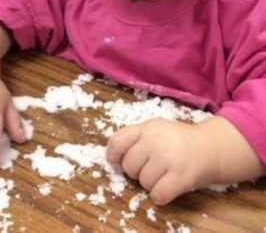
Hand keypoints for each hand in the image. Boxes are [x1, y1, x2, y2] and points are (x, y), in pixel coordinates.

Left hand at [106, 117, 264, 204]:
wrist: (211, 147)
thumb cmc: (179, 140)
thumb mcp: (156, 129)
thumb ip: (135, 138)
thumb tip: (112, 158)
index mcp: (148, 127)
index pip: (118, 141)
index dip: (113, 155)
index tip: (116, 161)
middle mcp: (156, 140)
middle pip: (129, 166)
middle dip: (137, 171)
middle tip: (152, 166)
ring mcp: (169, 158)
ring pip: (143, 182)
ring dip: (151, 184)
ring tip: (164, 174)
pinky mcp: (181, 176)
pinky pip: (158, 195)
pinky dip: (160, 196)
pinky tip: (168, 187)